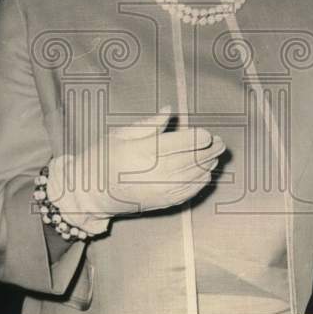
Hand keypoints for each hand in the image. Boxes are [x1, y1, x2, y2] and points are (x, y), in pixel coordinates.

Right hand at [46, 106, 224, 234]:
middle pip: (193, 159)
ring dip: (208, 166)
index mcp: (144, 151)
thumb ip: (149, 124)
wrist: (92, 192)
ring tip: (216, 156)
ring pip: (195, 176)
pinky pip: (189, 192)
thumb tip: (170, 111)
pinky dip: (201, 182)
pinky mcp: (162, 202)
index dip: (199, 137)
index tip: (207, 133)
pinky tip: (205, 174)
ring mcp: (160, 190)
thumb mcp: (121, 133)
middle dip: (210, 150)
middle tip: (221, 143)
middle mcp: (156, 172)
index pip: (183, 143)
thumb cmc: (103, 157)